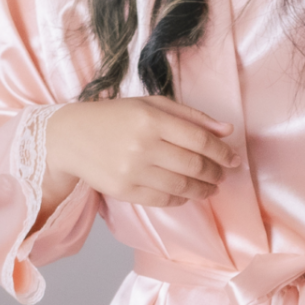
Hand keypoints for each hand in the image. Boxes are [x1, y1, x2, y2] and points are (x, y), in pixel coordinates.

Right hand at [41, 95, 236, 216]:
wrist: (71, 137)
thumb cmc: (115, 117)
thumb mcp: (151, 105)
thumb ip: (190, 116)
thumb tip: (227, 130)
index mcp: (151, 119)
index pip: (199, 139)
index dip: (222, 152)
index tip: (234, 158)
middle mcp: (142, 145)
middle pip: (193, 165)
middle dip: (216, 172)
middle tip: (224, 173)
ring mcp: (132, 171)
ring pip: (182, 186)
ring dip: (203, 189)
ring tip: (211, 186)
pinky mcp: (125, 191)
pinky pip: (164, 199)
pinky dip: (181, 198)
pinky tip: (188, 193)